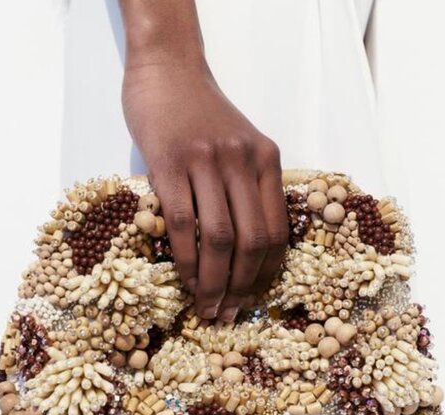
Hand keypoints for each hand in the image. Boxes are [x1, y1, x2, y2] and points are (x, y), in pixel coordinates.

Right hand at [122, 60, 287, 320]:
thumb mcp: (242, 145)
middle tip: (228, 314)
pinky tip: (185, 281)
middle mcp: (242, 161)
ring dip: (214, 283)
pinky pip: (183, 224)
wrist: (168, 70)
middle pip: (251, 241)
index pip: (276, 231)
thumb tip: (245, 250)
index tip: (251, 298)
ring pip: (219, 238)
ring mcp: (206, 162)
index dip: (265, 273)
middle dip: (241, 287)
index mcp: (266, 160)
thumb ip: (249, 188)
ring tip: (208, 308)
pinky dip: (186, 261)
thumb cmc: (204, 114)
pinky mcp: (169, 164)